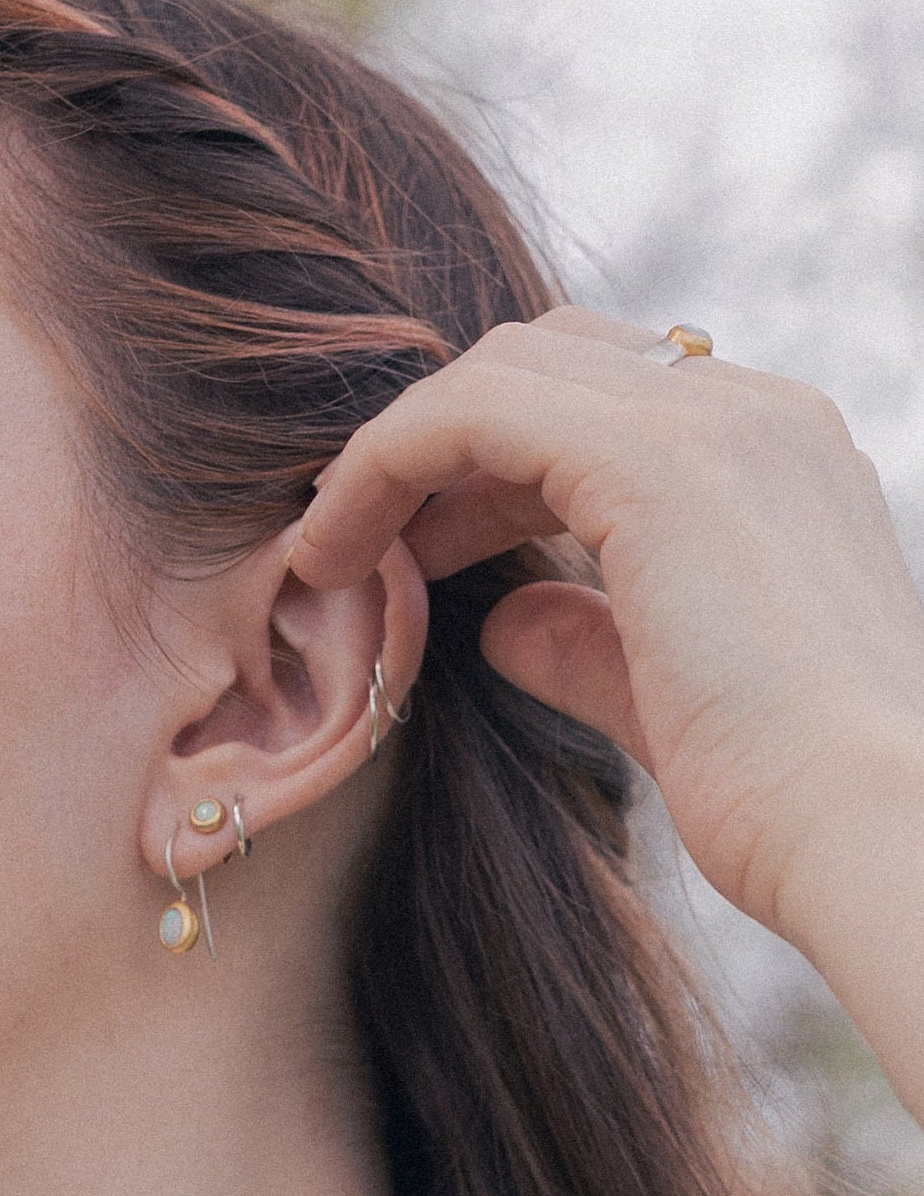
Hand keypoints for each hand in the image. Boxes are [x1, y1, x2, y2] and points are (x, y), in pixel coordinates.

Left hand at [290, 306, 923, 949]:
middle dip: (441, 439)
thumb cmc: (788, 801)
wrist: (868, 838)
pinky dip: (389, 460)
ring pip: (503, 366)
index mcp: (777, 458)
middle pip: (548, 356)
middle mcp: (757, 413)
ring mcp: (716, 422)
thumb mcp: (666, 700)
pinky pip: (474, 409)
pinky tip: (338, 545)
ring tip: (328, 548)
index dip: (490, 465)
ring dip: (399, 448)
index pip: (605, 400)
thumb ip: (587, 643)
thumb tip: (504, 621)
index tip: (418, 551)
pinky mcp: (657, 460)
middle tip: (363, 541)